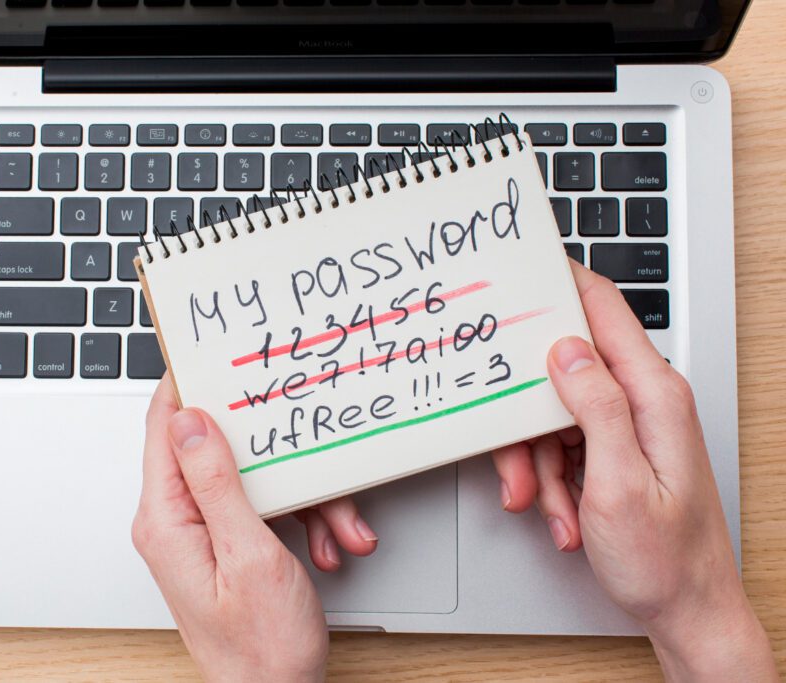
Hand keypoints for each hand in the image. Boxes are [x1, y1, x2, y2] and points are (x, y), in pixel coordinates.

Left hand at [133, 376, 337, 682]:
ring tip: (337, 528)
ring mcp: (198, 532)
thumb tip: (191, 420)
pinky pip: (260, 508)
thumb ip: (216, 482)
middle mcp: (173, 522)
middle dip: (275, 455)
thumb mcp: (249, 555)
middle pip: (218, 450)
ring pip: (251, 480)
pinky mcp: (222, 544)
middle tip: (307, 449)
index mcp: (166, 519)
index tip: (217, 355)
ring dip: (301, 497)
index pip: (164, 426)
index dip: (190, 384)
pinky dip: (300, 519)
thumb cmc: (260, 647)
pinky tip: (327, 543)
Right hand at [492, 261, 775, 680]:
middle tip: (520, 468)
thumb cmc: (665, 560)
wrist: (688, 611)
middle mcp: (645, 401)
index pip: (604, 311)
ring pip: (555, 414)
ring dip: (539, 462)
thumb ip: (595, 407)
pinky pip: (565, 443)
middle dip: (528, 420)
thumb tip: (566, 350)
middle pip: (564, 372)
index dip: (561, 284)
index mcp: (654, 395)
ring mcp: (631, 424)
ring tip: (550, 507)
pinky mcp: (618, 447)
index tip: (521, 269)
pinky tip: (564, 514)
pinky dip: (554, 479)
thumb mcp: (619, 484)